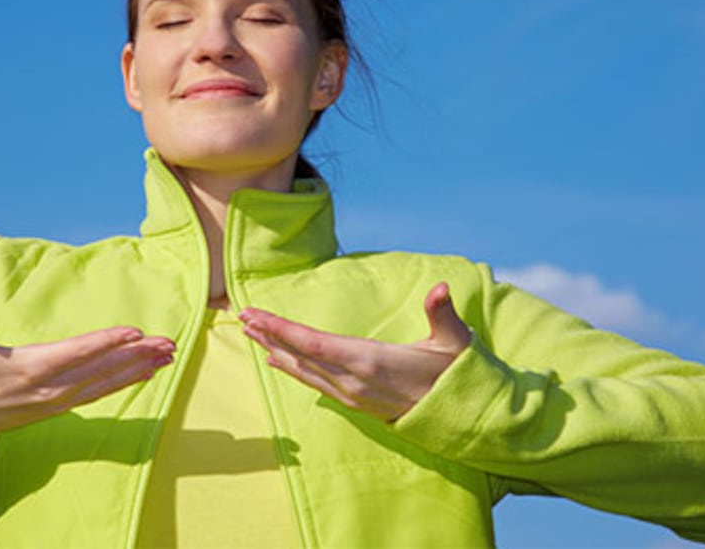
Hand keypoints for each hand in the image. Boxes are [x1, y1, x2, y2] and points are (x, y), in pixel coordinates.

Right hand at [0, 288, 175, 435]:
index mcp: (29, 367)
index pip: (76, 352)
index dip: (107, 342)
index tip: (135, 332)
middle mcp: (50, 387)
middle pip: (102, 369)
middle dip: (138, 356)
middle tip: (170, 343)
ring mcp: (58, 399)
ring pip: (107, 383)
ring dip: (140, 369)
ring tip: (169, 356)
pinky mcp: (62, 406)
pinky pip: (101, 393)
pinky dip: (126, 382)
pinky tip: (148, 373)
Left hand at [239, 282, 470, 421]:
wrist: (461, 417)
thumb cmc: (455, 373)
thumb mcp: (454, 341)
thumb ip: (442, 313)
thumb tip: (441, 288)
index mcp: (370, 360)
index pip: (314, 343)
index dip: (281, 329)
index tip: (255, 314)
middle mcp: (354, 380)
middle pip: (301, 355)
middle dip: (269, 335)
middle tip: (242, 316)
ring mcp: (352, 394)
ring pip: (304, 370)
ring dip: (275, 350)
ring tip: (251, 333)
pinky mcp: (355, 402)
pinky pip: (314, 383)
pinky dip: (292, 368)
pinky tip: (277, 360)